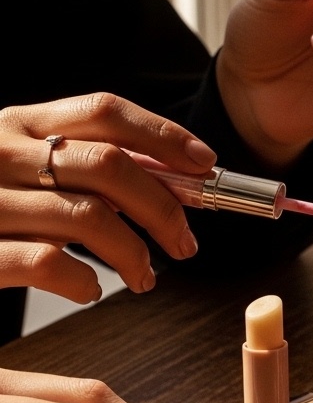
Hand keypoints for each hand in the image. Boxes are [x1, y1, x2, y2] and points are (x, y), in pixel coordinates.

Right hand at [0, 94, 216, 300]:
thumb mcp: (25, 166)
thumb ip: (84, 163)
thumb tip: (175, 176)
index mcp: (17, 124)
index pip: (104, 111)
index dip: (164, 136)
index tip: (204, 166)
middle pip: (108, 165)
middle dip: (164, 207)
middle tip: (185, 243)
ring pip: (88, 216)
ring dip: (135, 253)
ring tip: (145, 277)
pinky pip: (48, 262)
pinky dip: (84, 281)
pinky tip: (91, 290)